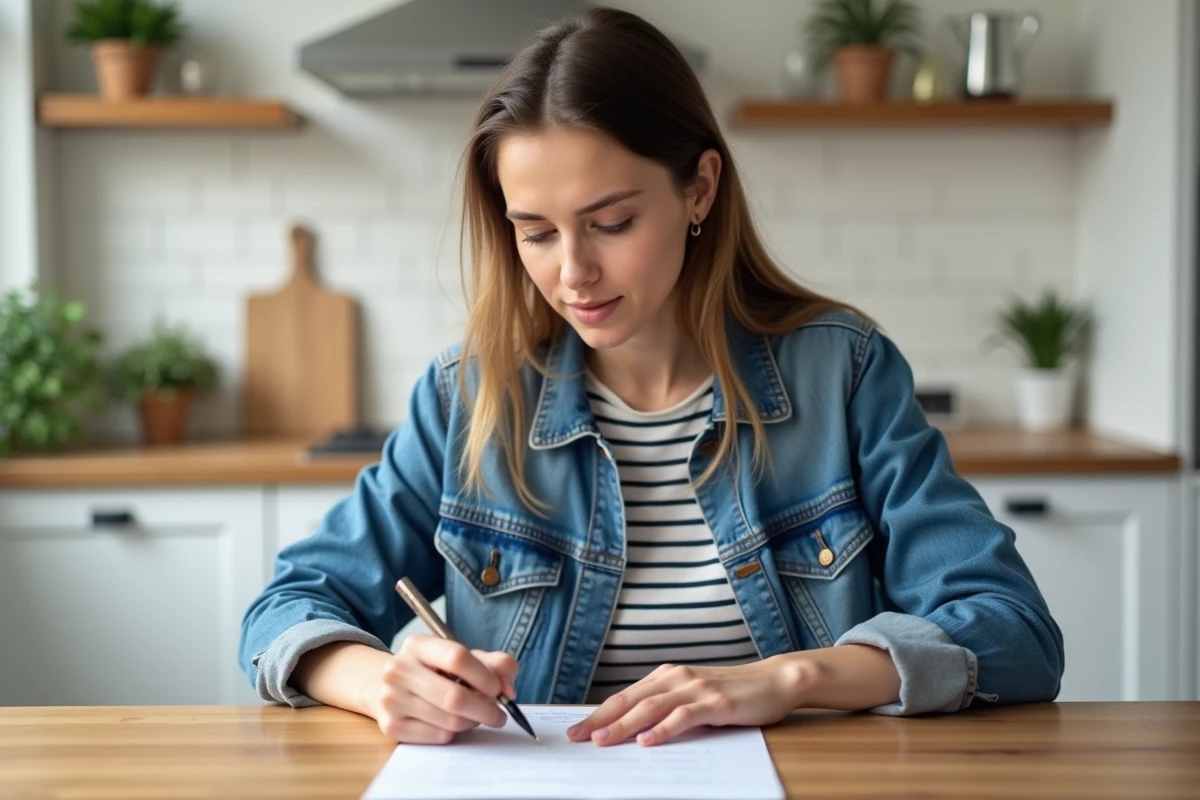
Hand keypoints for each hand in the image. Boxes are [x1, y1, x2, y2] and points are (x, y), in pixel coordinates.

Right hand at [363, 634, 518, 744]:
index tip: (498, 690)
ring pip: (450, 721)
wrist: (393, 687)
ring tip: (474, 715)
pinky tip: (452, 723)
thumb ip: (496, 665)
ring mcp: (391, 699)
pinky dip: (454, 734)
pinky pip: (438, 737)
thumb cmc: (437, 671)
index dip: (485, 677)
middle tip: (499, 715)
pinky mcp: (392, 727)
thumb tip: (508, 690)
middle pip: (454, 697)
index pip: (458, 658)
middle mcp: (398, 670)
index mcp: (417, 645)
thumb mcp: (465, 658)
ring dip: (472, 722)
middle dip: (486, 709)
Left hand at [567, 655, 818, 746]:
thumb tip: (632, 728)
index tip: (576, 730)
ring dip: (624, 725)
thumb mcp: (693, 695)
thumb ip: (667, 705)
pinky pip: (684, 716)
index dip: (598, 713)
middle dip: (601, 720)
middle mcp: (677, 677)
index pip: (625, 696)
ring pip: (651, 707)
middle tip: (577, 737)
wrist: (774, 680)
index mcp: (667, 675)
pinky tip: (648, 741)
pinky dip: (663, 729)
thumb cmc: (732, 691)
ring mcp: (696, 689)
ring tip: (603, 741)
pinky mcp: (715, 702)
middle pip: (630, 700)